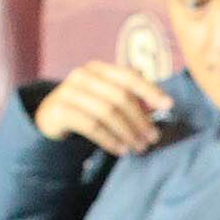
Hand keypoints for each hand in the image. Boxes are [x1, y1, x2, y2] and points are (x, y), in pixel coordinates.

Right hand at [35, 60, 172, 154]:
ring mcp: (68, 92)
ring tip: (139, 147)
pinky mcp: (59, 111)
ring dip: (127, 132)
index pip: (129, 76)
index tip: (169, 105)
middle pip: (119, 96)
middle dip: (140, 119)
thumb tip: (160, 104)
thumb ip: (130, 96)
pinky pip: (90, 126)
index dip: (150, 90)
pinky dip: (109, 139)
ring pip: (106, 112)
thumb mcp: (106, 96)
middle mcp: (82, 75)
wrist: (50, 116)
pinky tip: (121, 150)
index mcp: (99, 68)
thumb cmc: (86, 106)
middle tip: (153, 137)